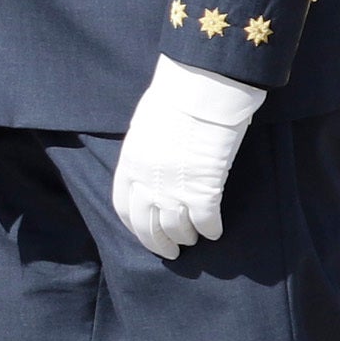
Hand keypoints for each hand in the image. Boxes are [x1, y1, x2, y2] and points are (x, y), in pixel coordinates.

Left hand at [110, 55, 267, 257]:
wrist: (200, 89)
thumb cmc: (175, 97)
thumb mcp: (145, 126)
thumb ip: (144, 152)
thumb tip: (151, 164)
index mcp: (129, 166)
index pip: (125, 208)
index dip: (135, 226)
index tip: (144, 234)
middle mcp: (147, 184)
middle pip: (148, 227)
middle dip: (158, 242)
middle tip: (170, 251)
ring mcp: (174, 190)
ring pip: (177, 228)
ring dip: (185, 237)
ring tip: (193, 239)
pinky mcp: (203, 191)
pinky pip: (206, 221)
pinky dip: (211, 229)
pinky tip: (215, 232)